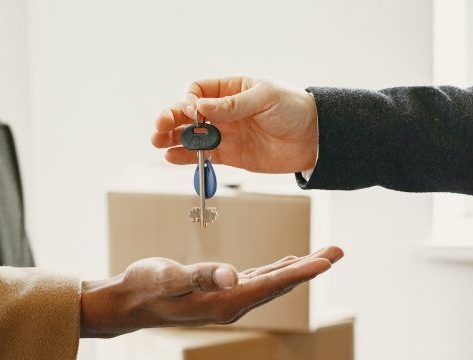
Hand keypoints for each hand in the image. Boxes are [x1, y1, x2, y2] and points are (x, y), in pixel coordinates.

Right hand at [80, 246, 342, 337]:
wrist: (128, 302)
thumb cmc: (145, 287)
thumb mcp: (170, 277)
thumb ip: (201, 276)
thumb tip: (233, 276)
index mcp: (226, 302)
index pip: (273, 283)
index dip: (302, 270)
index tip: (328, 260)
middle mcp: (233, 305)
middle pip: (280, 283)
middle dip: (310, 267)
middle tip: (338, 251)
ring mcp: (228, 301)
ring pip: (272, 282)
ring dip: (298, 267)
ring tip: (322, 256)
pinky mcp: (221, 293)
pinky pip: (258, 281)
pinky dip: (277, 270)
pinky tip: (285, 262)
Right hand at [151, 77, 317, 173]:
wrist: (315, 139)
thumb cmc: (294, 109)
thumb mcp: (265, 98)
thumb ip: (233, 104)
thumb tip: (201, 106)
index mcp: (231, 89)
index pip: (198, 90)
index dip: (189, 100)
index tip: (192, 111)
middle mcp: (224, 111)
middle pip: (188, 113)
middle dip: (171, 119)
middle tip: (159, 127)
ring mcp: (226, 134)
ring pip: (192, 136)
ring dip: (173, 138)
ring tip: (158, 142)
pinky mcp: (231, 156)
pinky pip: (204, 156)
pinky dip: (187, 157)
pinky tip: (172, 157)